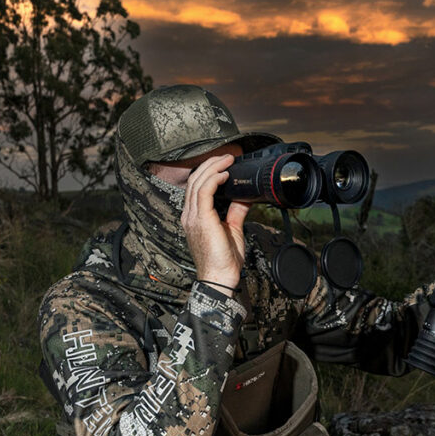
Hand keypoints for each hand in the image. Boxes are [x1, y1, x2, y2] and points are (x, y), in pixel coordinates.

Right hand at [182, 154, 251, 293]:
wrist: (220, 278)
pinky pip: (204, 191)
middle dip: (210, 164)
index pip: (195, 187)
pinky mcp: (201, 219)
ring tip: (228, 160)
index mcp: (193, 217)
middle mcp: (189, 215)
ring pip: (197, 181)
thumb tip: (245, 196)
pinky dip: (214, 179)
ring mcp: (193, 217)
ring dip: (213, 167)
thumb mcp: (232, 229)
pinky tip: (226, 174)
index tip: (224, 164)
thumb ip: (236, 211)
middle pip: (194, 180)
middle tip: (227, 157)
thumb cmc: (223, 259)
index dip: (208, 172)